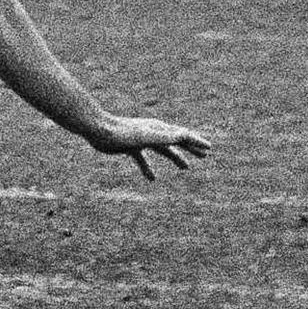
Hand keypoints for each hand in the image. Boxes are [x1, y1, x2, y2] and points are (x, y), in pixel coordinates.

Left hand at [86, 114, 212, 180]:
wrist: (98, 129)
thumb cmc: (121, 133)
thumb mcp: (146, 136)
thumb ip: (164, 135)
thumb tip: (184, 134)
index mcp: (158, 129)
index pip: (182, 135)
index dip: (196, 141)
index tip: (209, 148)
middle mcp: (152, 132)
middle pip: (176, 141)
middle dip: (191, 147)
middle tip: (205, 155)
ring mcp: (141, 139)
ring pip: (163, 150)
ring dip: (175, 157)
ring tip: (186, 168)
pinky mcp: (130, 147)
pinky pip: (143, 159)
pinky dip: (149, 168)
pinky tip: (152, 179)